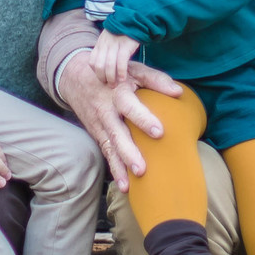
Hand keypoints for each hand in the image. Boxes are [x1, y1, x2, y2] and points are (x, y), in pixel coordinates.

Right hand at [53, 46, 182, 190]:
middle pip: (116, 133)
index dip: (143, 118)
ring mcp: (99, 124)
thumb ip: (156, 79)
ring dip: (119, 166)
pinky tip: (124, 185)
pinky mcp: (97, 133)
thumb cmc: (114, 73)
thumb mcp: (134, 69)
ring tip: (130, 185)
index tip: (159, 132)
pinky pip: (106, 153)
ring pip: (109, 147)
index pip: (130, 106)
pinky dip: (114, 169)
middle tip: (142, 169)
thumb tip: (178, 92)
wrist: (76, 75)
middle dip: (128, 152)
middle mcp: (106, 110)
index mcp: (117, 92)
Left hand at [89, 30, 139, 87]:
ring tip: (115, 84)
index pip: (92, 61)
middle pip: (99, 65)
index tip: (103, 79)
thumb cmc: (122, 33)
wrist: (133, 20)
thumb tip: (103, 66)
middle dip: (102, 78)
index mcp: (100, 44)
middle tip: (109, 85)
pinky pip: (121, 61)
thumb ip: (105, 51)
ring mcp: (115, 45)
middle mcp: (105, 45)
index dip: (96, 72)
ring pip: (109, 65)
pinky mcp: (126, 45)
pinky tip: (123, 78)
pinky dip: (121, 72)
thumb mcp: (108, 40)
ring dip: (111, 77)